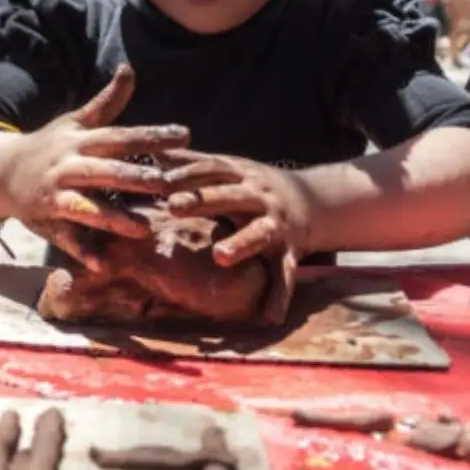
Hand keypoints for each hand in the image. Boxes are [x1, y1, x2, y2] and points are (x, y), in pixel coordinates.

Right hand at [0, 64, 190, 268]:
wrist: (0, 172)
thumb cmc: (49, 146)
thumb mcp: (75, 122)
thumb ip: (107, 101)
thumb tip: (129, 68)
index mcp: (80, 141)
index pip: (120, 136)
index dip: (151, 135)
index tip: (185, 134)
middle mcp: (68, 167)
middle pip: (105, 171)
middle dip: (134, 177)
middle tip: (167, 182)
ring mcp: (57, 195)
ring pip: (86, 208)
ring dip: (113, 219)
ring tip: (143, 228)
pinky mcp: (48, 221)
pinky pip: (66, 238)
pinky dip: (83, 252)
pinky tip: (103, 264)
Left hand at [161, 153, 311, 323]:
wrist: (315, 202)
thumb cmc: (255, 187)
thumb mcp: (230, 170)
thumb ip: (194, 163)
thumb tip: (154, 152)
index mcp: (241, 175)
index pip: (211, 170)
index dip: (186, 174)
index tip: (159, 179)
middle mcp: (260, 196)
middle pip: (229, 196)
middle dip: (202, 200)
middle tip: (173, 207)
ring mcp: (277, 224)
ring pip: (259, 234)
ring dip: (241, 244)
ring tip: (220, 257)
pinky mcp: (291, 251)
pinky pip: (286, 274)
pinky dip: (280, 295)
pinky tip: (270, 317)